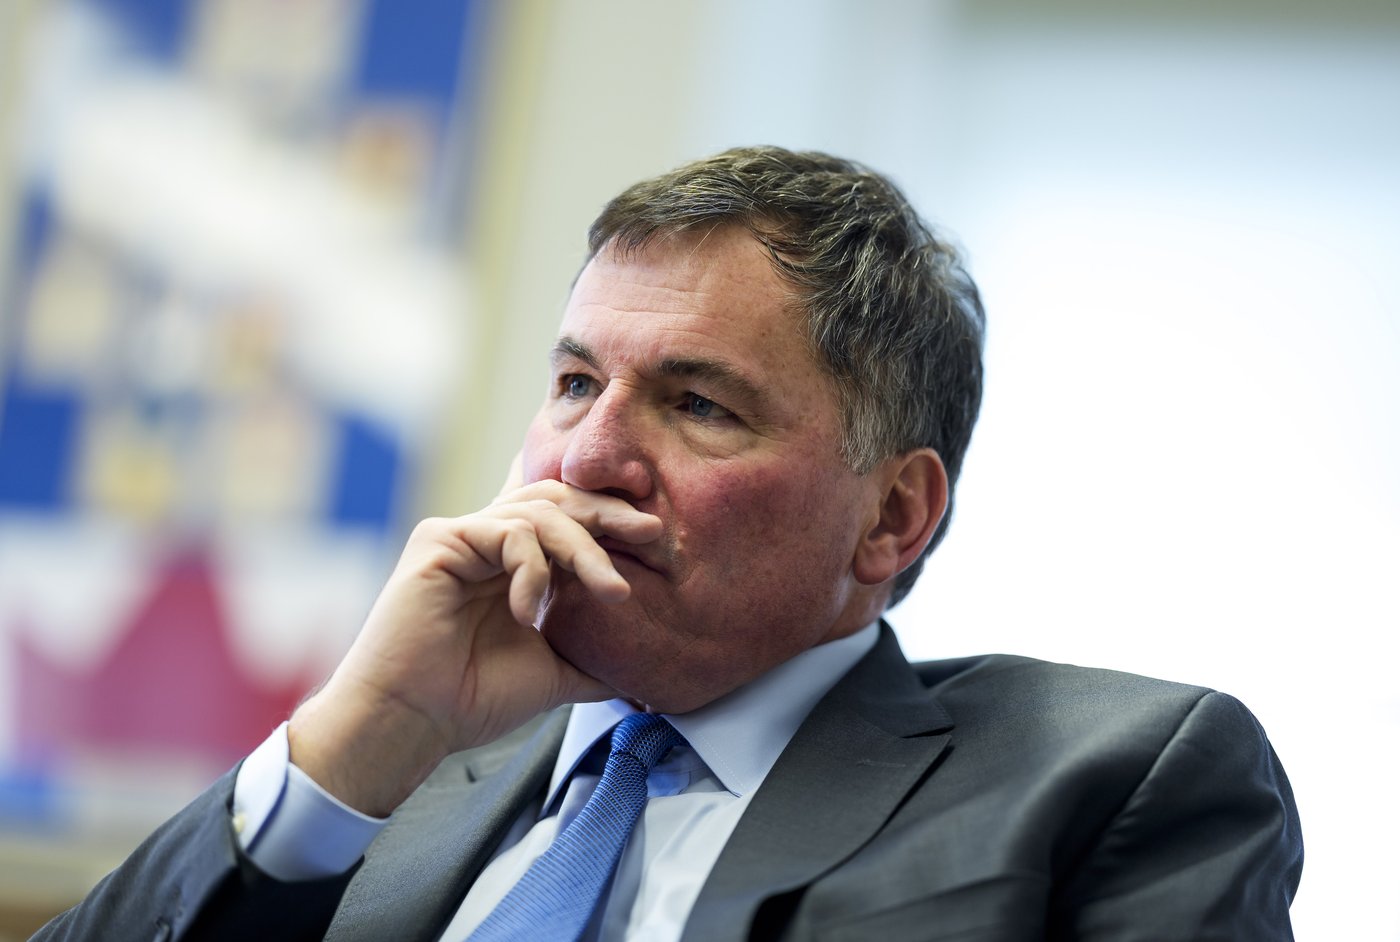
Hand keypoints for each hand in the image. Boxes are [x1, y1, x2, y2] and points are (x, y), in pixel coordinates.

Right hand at [287, 477, 661, 815]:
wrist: (413, 723)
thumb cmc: (468, 700)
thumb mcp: (553, 673)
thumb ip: (592, 658)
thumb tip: (646, 673)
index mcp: (510, 563)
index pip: (565, 517)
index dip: (608, 517)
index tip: (652, 537)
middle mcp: (485, 540)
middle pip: (557, 499)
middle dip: (609, 512)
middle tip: (650, 533)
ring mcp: (461, 536)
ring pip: (541, 512)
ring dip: (585, 551)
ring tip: (612, 592)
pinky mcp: (439, 540)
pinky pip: (508, 532)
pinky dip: (533, 570)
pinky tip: (528, 612)